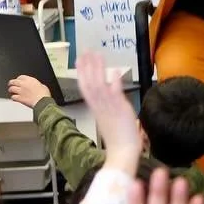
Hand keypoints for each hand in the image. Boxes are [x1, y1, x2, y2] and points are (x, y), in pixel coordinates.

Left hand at [8, 75, 51, 108]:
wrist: (42, 102)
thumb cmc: (44, 95)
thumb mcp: (42, 86)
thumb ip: (37, 84)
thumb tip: (37, 86)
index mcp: (30, 80)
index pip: (20, 77)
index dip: (18, 79)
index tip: (18, 80)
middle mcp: (24, 84)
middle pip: (13, 81)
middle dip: (11, 83)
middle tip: (10, 84)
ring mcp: (21, 91)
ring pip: (11, 89)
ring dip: (10, 90)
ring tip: (11, 91)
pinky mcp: (19, 98)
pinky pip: (13, 97)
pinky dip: (13, 97)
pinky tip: (14, 98)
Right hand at [76, 51, 141, 171]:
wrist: (123, 152)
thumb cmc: (119, 138)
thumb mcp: (112, 116)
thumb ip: (111, 100)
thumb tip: (112, 84)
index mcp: (96, 108)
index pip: (86, 87)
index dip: (82, 72)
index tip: (80, 60)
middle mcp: (100, 106)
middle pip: (90, 83)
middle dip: (87, 66)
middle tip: (85, 51)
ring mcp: (109, 108)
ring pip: (99, 85)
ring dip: (97, 69)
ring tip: (96, 55)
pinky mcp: (120, 110)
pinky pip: (115, 94)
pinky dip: (113, 83)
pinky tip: (114, 71)